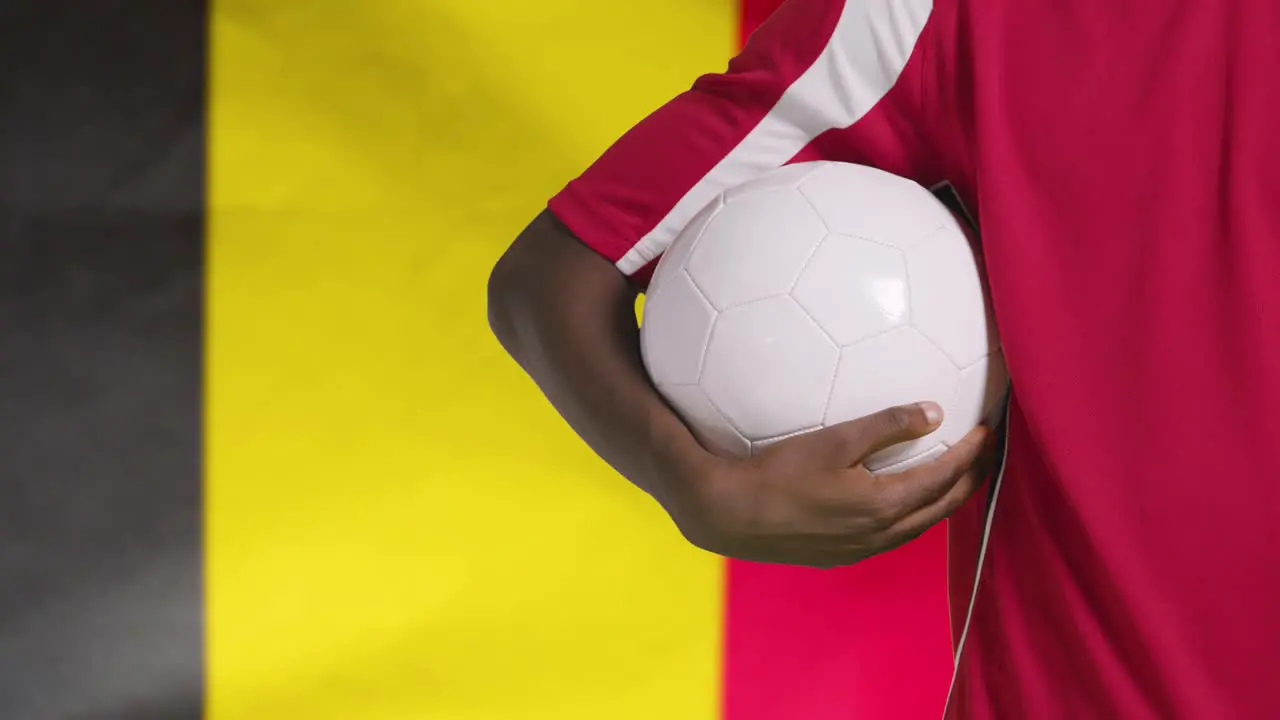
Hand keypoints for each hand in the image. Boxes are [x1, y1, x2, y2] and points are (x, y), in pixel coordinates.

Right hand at [668, 403, 997, 567]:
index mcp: (885, 505)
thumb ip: (887, 424)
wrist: (729, 515)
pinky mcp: (840, 555)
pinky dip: (912, 514)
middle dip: (970, 480)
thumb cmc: (779, 472)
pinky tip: (902, 500)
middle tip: (987, 455)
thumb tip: (933, 412)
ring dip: (942, 500)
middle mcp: (881, 535)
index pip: (944, 477)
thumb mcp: (835, 439)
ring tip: (955, 477)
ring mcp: (860, 550)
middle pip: (942, 508)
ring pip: (918, 526)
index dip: (971, 454)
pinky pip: (892, 535)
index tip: (988, 431)